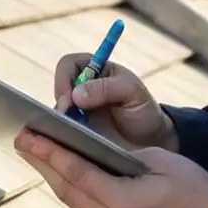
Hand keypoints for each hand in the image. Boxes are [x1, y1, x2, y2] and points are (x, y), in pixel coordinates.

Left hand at [13, 127, 207, 207]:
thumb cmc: (195, 189)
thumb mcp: (160, 161)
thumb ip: (122, 158)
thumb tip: (93, 152)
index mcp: (123, 202)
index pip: (77, 173)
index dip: (50, 152)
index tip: (28, 135)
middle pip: (67, 188)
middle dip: (42, 162)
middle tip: (21, 138)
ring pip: (73, 198)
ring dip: (52, 174)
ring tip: (34, 151)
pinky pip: (85, 205)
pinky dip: (69, 185)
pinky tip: (61, 171)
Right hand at [53, 53, 177, 151]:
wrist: (151, 141)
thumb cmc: (143, 110)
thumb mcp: (132, 92)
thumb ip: (107, 88)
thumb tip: (76, 95)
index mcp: (94, 69)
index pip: (68, 64)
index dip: (64, 79)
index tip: (69, 99)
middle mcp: (80, 89)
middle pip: (58, 89)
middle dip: (60, 103)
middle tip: (66, 118)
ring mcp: (76, 111)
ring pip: (56, 112)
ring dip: (59, 121)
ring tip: (70, 133)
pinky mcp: (75, 132)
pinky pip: (60, 131)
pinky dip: (61, 135)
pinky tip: (69, 143)